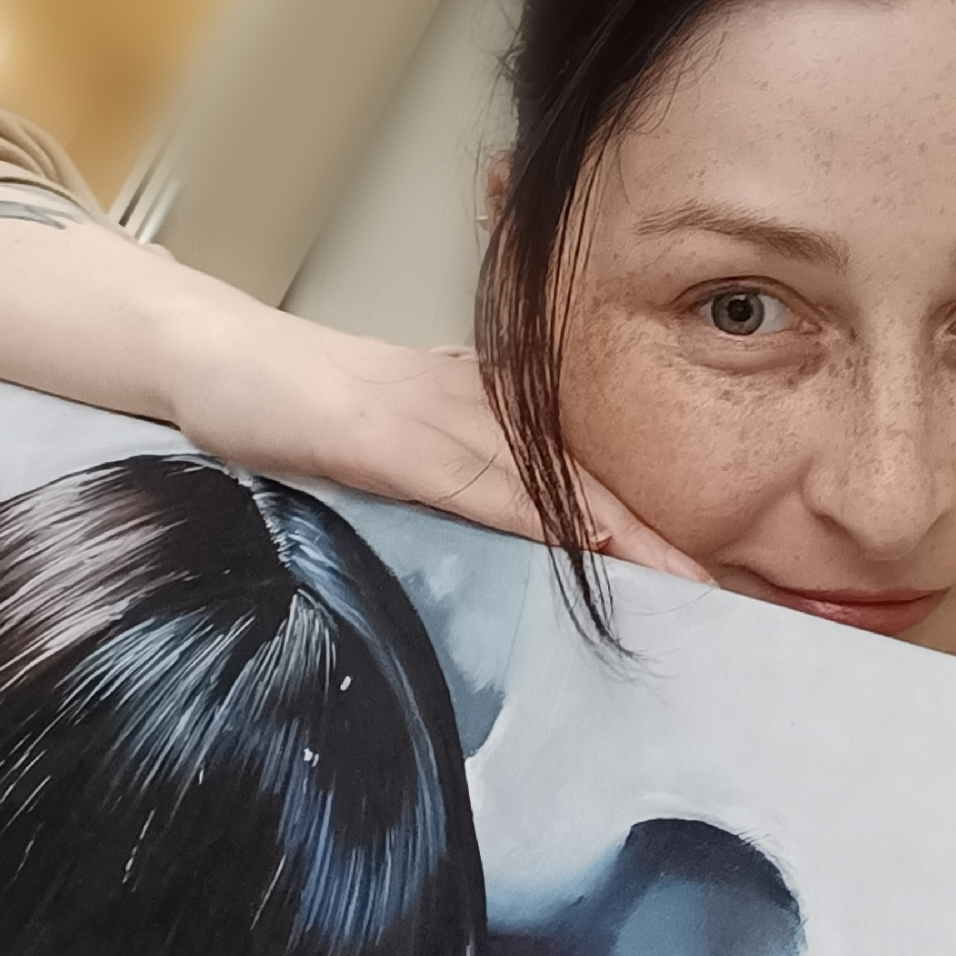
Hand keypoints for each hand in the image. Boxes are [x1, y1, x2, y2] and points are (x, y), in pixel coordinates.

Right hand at [170, 310, 711, 583]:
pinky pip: (471, 478)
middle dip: (661, 539)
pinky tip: (577, 539)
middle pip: (590, 480)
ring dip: (621, 533)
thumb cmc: (318, 410)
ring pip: (548, 482)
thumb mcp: (410, 450)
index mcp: (493, 415)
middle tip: (729, 591)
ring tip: (684, 579)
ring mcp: (438, 418)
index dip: (650, 526)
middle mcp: (482, 409)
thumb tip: (536, 539)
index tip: (708, 576)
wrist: (226, 363)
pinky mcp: (387, 435)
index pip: (586, 477)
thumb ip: (471, 486)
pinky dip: (529, 511)